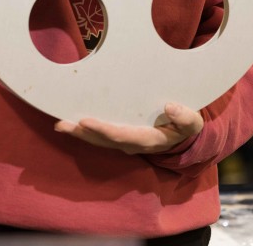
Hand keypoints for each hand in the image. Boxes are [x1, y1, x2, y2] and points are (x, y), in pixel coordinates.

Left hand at [54, 102, 202, 154]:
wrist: (183, 139)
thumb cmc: (185, 126)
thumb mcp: (192, 123)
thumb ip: (185, 117)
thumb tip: (170, 107)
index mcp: (148, 140)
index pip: (121, 136)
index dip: (103, 130)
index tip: (86, 121)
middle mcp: (132, 144)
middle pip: (103, 141)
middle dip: (82, 133)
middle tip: (62, 124)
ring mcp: (124, 142)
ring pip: (98, 140)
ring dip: (78, 133)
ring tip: (60, 125)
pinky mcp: (120, 137)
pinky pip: (99, 136)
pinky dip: (84, 131)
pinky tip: (70, 123)